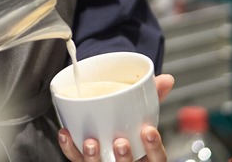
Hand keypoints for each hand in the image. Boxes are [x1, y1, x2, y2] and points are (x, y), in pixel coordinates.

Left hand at [57, 74, 174, 161]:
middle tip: (121, 143)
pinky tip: (66, 134)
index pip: (156, 157)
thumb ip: (153, 97)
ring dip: (93, 157)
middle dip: (123, 157)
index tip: (148, 131)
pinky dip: (69, 147)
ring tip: (91, 142)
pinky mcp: (84, 161)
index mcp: (145, 154)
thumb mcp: (143, 114)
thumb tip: (165, 79)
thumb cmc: (130, 127)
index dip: (154, 147)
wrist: (110, 135)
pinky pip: (75, 158)